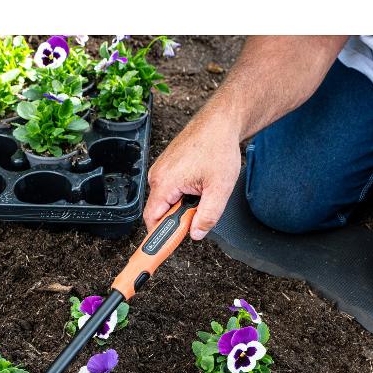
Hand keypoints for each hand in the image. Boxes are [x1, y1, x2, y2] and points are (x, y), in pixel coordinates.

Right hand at [144, 107, 240, 239]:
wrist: (220, 122)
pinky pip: (169, 189)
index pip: (152, 220)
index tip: (162, 249)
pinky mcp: (166, 166)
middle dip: (179, 217)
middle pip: (160, 212)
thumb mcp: (220, 188)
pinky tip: (198, 182)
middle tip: (200, 208)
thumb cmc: (218, 148)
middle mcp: (157, 176)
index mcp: (165, 183)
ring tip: (202, 190)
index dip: (160, 236)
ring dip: (183, 204)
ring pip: (166, 200)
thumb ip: (208, 216)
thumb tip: (196, 234)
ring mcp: (160, 169)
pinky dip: (182, 193)